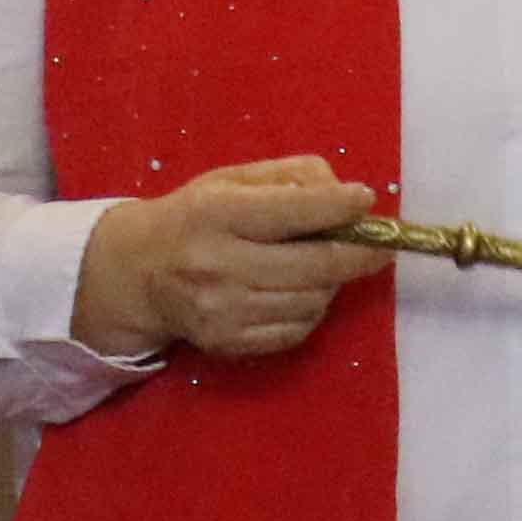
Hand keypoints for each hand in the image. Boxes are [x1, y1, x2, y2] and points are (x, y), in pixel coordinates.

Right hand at [68, 154, 386, 362]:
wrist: (140, 272)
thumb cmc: (197, 216)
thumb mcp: (234, 180)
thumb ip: (291, 178)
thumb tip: (346, 198)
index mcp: (216, 214)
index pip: (290, 212)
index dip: (337, 206)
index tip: (366, 200)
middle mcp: (217, 264)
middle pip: (313, 265)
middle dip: (358, 254)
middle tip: (381, 245)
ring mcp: (223, 310)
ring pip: (312, 301)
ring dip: (333, 282)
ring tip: (327, 264)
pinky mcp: (229, 342)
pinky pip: (297, 330)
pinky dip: (313, 309)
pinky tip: (302, 290)